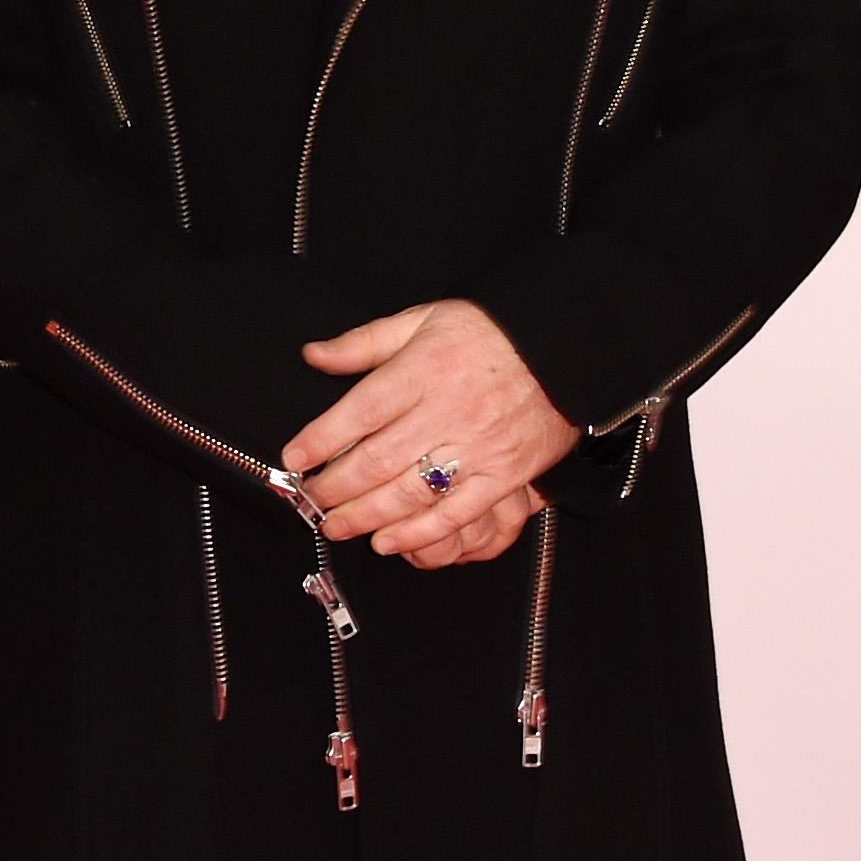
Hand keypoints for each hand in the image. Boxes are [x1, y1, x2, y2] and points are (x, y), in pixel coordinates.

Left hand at [286, 300, 578, 569]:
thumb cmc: (491, 331)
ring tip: (337, 525)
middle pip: (376, 461)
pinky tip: (389, 542)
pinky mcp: (504, 474)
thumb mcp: (424, 318)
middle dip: (335, 488)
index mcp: (423, 370)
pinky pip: (456, 514)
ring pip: (409, 493)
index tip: (296, 456)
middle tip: (311, 500)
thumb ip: (366, 342)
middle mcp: (446, 412)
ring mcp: (477, 447)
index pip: (359, 411)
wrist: (563, 346)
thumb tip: (315, 355)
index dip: (321, 439)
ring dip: (365, 516)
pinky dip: (419, 534)